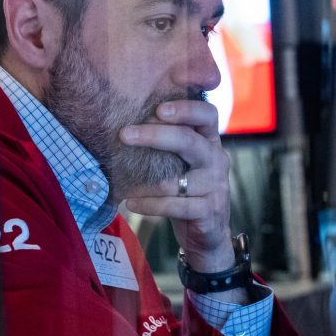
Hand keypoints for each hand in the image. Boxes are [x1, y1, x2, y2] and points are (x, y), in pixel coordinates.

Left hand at [120, 100, 235, 274]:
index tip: (161, 102)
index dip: (187, 104)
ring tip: (119, 172)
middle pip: (188, 140)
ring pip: (178, 177)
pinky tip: (130, 203)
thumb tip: (126, 122)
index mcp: (210, 140)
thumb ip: (168, 141)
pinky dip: (150, 204)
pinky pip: (175, 205)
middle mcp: (216, 158)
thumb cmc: (187, 189)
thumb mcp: (183, 161)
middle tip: (124, 134)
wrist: (207, 233)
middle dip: (154, 135)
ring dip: (146, 176)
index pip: (206, 112)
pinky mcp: (209, 210)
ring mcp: (215, 185)